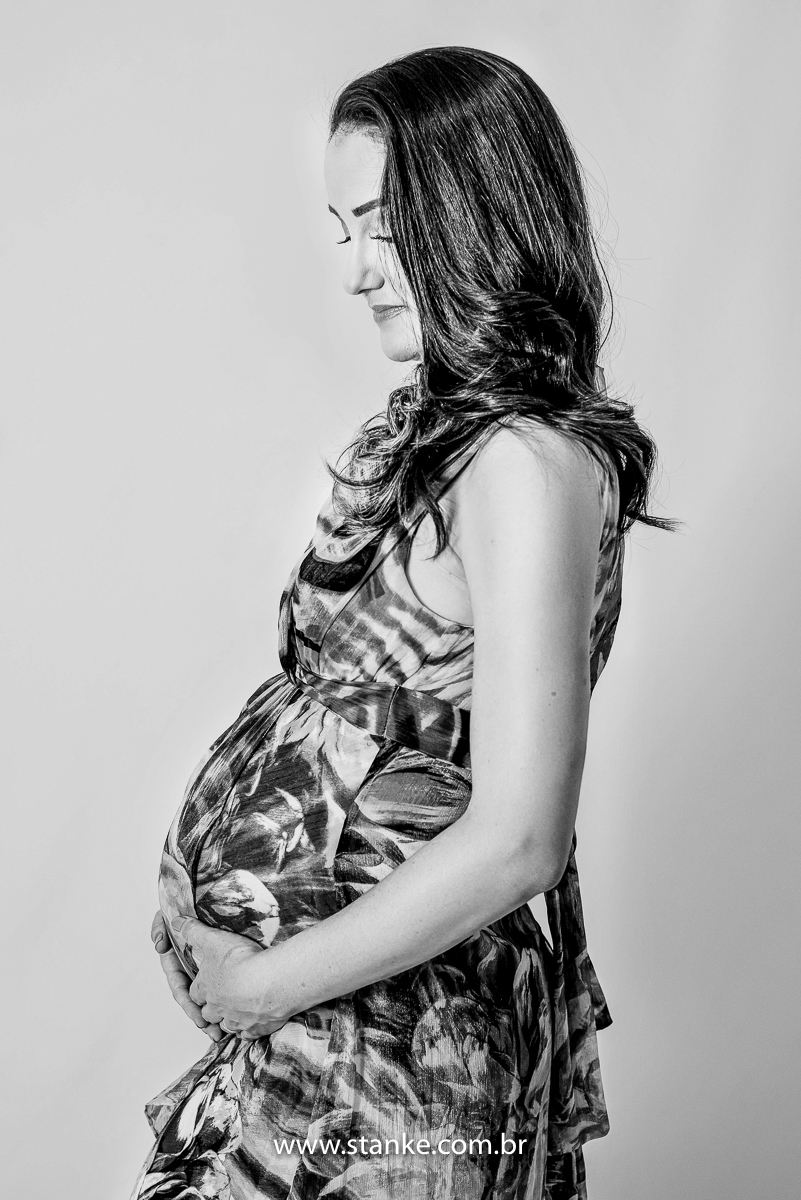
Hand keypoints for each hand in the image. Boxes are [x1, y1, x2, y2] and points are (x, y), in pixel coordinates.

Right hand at [151, 911, 222, 1041]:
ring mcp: (205, 969)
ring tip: (219, 1033)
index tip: (195, 1011)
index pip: (179, 985)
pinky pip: (221, 991)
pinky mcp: (220, 969)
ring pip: (206, 998)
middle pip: (192, 998)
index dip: (186, 1000)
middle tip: (208, 1028)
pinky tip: (231, 1019)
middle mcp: (190, 967)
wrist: (213, 897)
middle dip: (198, 1015)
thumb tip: (159, 944)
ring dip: (210, 1016)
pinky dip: (224, 1006)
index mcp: (178, 959)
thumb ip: (162, 927)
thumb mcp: (175, 916)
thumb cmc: (189, 907)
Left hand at [172, 914, 290, 1040]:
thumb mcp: (213, 940)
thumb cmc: (241, 961)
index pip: (194, 992)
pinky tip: (254, 1022)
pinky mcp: (256, 1027)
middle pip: (208, 1013)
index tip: (203, 986)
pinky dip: (249, 1029)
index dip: (198, 989)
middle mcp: (217, 1007)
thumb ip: (194, 931)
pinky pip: (248, 1034)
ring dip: (229, 1020)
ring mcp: (237, 1020)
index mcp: (205, 988)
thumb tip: (176, 922)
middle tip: (220, 1001)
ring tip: (236, 1012)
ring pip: (227, 1025)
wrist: (269, 982)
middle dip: (212, 1008)